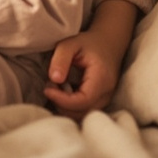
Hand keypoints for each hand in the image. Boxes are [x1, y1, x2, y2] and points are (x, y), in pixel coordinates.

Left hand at [42, 0, 136, 119]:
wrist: (109, 42)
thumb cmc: (88, 42)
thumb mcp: (70, 44)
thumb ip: (61, 59)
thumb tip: (54, 79)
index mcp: (101, 78)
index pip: (83, 101)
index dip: (62, 100)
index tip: (48, 89)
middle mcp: (107, 92)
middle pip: (83, 112)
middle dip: (62, 104)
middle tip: (50, 87)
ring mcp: (106, 98)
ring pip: (83, 114)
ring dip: (65, 107)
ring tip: (56, 89)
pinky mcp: (101, 101)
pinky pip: (85, 111)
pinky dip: (71, 107)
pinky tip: (63, 93)